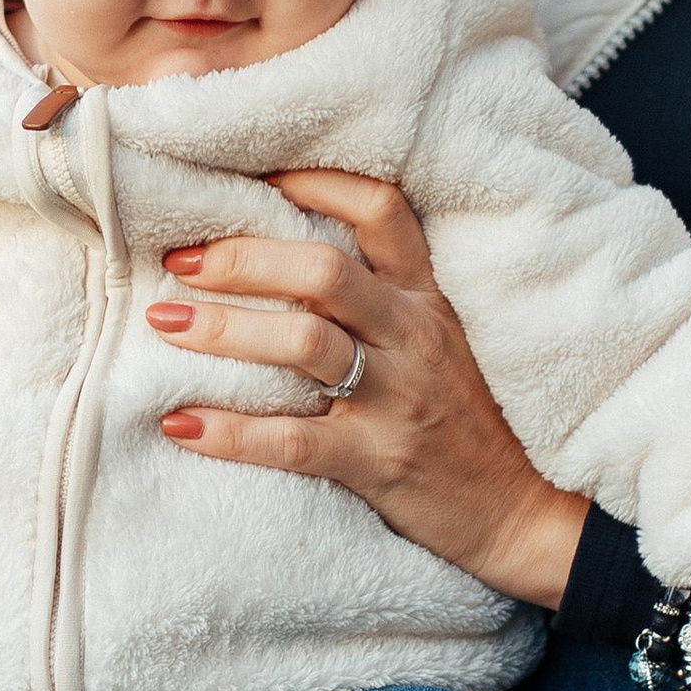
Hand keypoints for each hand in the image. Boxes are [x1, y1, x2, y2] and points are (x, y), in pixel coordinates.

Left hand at [145, 169, 587, 608]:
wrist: (526, 512)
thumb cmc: (469, 423)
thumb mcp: (440, 344)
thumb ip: (382, 303)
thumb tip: (285, 262)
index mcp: (425, 299)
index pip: (381, 211)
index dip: (315, 182)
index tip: (251, 177)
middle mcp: (413, 336)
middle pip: (324, 270)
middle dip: (243, 258)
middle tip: (178, 260)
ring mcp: (399, 400)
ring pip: (304, 344)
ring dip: (224, 329)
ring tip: (163, 323)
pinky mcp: (381, 462)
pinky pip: (294, 442)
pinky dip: (229, 433)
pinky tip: (178, 424)